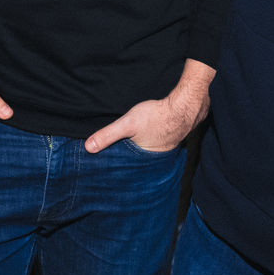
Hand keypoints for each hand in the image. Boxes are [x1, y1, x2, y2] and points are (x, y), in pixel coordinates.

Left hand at [84, 60, 214, 153]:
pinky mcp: (169, 140)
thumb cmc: (157, 115)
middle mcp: (154, 160)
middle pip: (134, 162)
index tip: (102, 166)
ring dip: (136, 151)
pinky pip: (154, 145)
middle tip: (111, 156)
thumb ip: (108, 135)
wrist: (185, 106)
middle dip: (124, 160)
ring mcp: (163, 151)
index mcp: (143, 161)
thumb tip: (88, 147)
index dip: (114, 166)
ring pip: (144, 154)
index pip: (124, 168)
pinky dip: (147, 143)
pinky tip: (144, 136)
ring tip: (126, 147)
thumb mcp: (128, 123)